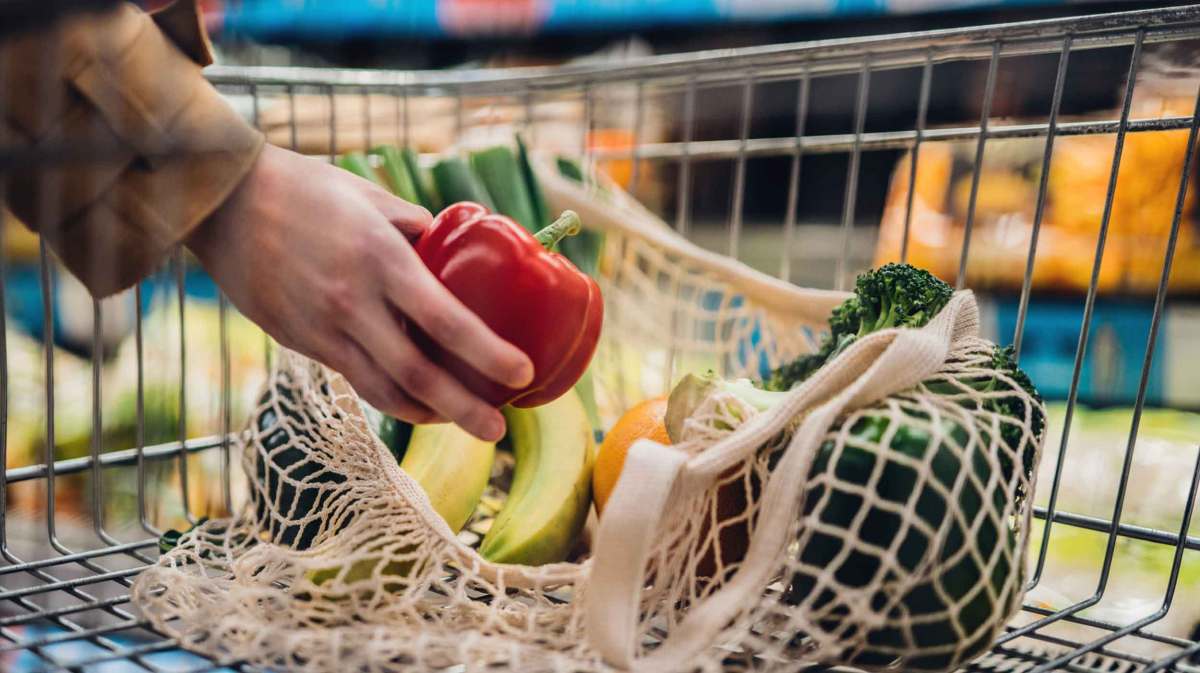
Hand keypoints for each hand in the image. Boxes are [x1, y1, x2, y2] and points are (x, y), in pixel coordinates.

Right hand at [187, 144, 532, 440]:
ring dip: (428, 413)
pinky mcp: (300, 342)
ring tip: (463, 421)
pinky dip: (391, 397)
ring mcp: (323, 328)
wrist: (223, 202)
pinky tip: (416, 402)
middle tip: (497, 431)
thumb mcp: (372, 196)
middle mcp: (353, 302)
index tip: (521, 373)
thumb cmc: (306, 189)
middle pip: (417, 374)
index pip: (445, 320)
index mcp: (380, 259)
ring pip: (383, 390)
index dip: (487, 353)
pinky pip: (355, 380)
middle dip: (463, 409)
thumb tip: (454, 251)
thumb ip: (416, 229)